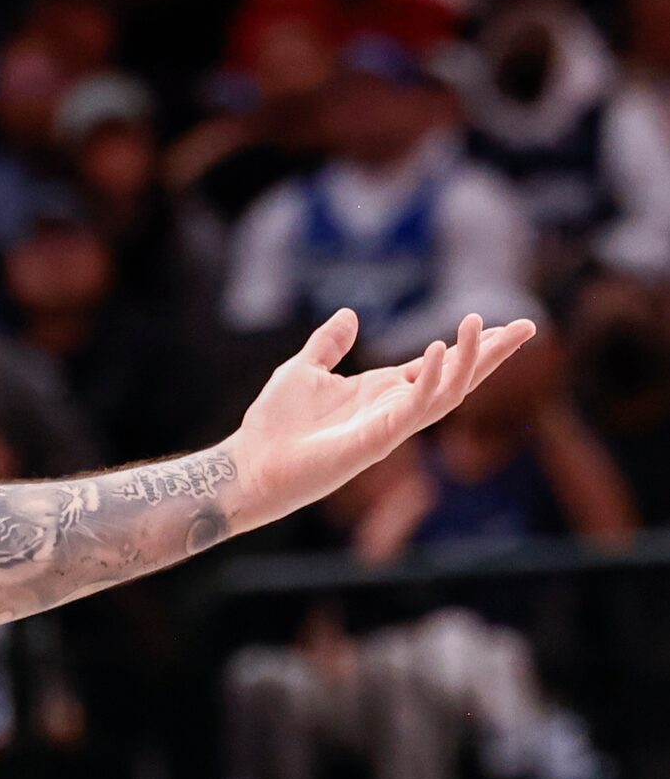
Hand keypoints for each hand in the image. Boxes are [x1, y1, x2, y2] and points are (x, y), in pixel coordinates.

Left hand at [230, 310, 535, 528]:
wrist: (248, 465)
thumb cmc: (273, 425)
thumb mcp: (303, 369)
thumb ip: (330, 343)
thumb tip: (351, 314)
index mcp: (381, 391)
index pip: (438, 365)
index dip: (469, 346)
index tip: (500, 322)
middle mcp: (393, 408)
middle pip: (457, 378)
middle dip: (492, 354)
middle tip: (530, 327)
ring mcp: (389, 426)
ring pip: (448, 394)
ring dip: (468, 361)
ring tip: (483, 325)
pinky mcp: (377, 440)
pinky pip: (414, 408)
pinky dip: (429, 379)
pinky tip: (437, 350)